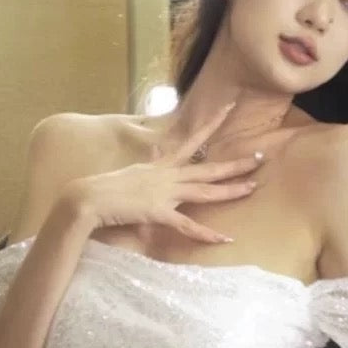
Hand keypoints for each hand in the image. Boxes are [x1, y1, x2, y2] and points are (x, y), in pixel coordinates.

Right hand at [66, 102, 262, 244]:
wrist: (86, 198)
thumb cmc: (107, 188)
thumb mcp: (133, 169)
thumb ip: (150, 159)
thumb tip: (157, 146)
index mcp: (161, 165)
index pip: (192, 141)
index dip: (211, 123)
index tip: (229, 108)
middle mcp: (167, 175)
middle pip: (208, 168)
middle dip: (236, 164)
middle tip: (261, 158)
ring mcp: (164, 193)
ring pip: (205, 191)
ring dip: (230, 191)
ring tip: (252, 188)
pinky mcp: (158, 212)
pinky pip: (188, 225)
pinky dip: (206, 234)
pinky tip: (224, 239)